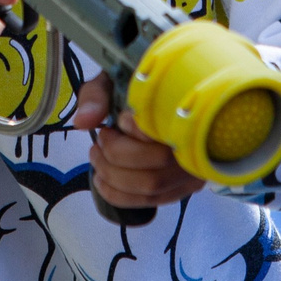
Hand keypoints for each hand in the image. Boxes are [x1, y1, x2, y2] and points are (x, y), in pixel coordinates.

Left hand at [75, 73, 204, 211]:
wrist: (163, 100)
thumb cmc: (140, 88)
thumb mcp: (116, 80)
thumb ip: (97, 96)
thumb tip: (83, 122)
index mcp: (187, 109)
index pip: (168, 126)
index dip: (136, 128)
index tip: (120, 120)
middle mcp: (197, 143)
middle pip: (158, 160)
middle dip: (117, 154)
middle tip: (101, 138)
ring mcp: (193, 169)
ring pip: (152, 185)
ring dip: (114, 175)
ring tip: (97, 157)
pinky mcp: (183, 187)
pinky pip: (150, 200)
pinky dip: (118, 194)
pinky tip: (101, 180)